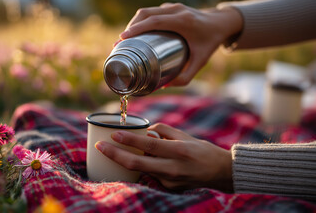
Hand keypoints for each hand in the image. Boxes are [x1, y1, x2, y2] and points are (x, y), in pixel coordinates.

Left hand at [95, 123, 232, 190]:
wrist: (221, 173)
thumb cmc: (202, 150)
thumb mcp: (185, 136)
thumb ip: (163, 131)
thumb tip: (145, 131)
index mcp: (177, 151)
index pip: (147, 145)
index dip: (128, 141)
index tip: (113, 135)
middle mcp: (172, 168)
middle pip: (136, 164)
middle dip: (114, 155)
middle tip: (100, 146)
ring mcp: (169, 181)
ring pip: (141, 170)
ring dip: (125, 160)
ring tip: (114, 150)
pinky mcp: (169, 188)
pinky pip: (151, 175)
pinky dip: (144, 167)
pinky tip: (142, 159)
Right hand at [117, 3, 242, 85]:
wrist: (222, 23)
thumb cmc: (210, 42)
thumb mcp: (201, 62)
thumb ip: (186, 77)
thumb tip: (164, 86)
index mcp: (182, 21)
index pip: (153, 22)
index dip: (135, 29)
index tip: (122, 39)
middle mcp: (176, 11)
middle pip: (145, 14)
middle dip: (130, 28)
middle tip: (120, 44)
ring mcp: (173, 7)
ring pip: (147, 11)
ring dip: (134, 24)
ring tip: (126, 39)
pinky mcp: (171, 8)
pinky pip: (152, 12)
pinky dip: (141, 21)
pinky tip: (137, 32)